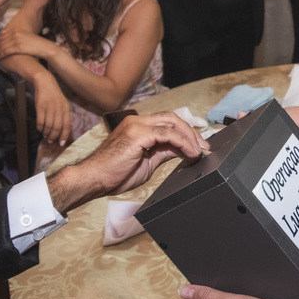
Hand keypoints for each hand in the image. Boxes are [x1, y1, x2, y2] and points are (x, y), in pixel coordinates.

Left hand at [0, 29, 53, 62]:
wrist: (44, 47)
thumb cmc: (36, 44)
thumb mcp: (26, 37)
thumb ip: (17, 37)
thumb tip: (10, 40)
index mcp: (17, 30)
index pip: (2, 35)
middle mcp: (15, 34)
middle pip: (1, 40)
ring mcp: (16, 40)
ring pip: (2, 46)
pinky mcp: (18, 47)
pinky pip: (6, 51)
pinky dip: (0, 55)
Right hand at [33, 74, 72, 145]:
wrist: (45, 82)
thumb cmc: (54, 94)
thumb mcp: (62, 103)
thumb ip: (63, 115)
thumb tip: (61, 130)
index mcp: (66, 108)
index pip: (66, 126)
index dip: (64, 136)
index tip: (61, 143)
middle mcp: (59, 109)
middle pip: (57, 127)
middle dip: (54, 136)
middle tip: (50, 140)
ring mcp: (49, 108)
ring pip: (48, 126)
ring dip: (46, 133)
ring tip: (45, 135)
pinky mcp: (40, 107)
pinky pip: (40, 121)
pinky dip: (40, 127)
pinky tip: (40, 129)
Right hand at [47, 112, 210, 213]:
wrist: (94, 180)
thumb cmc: (115, 174)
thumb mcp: (148, 162)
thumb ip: (164, 153)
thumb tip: (182, 150)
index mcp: (138, 126)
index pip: (168, 122)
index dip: (186, 133)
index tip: (199, 147)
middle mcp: (137, 121)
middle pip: (173, 118)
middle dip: (192, 133)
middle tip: (204, 148)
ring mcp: (137, 126)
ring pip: (172, 122)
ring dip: (190, 137)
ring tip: (200, 151)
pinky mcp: (138, 134)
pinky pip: (167, 134)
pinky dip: (182, 142)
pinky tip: (190, 153)